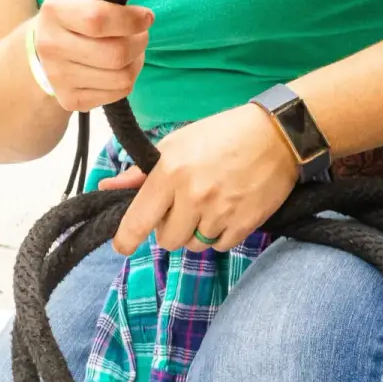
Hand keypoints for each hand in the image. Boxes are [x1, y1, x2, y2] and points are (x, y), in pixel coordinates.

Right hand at [31, 0, 152, 112]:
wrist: (41, 50)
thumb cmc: (71, 14)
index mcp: (55, 11)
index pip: (98, 19)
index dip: (131, 19)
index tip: (147, 17)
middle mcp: (52, 46)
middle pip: (115, 54)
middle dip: (140, 42)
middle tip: (141, 33)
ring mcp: (59, 77)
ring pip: (122, 77)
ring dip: (137, 61)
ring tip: (131, 49)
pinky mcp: (70, 100)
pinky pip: (117, 93)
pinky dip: (126, 79)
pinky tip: (118, 66)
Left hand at [101, 104, 299, 254]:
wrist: (275, 135)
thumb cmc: (221, 135)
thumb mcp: (176, 144)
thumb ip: (141, 172)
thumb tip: (107, 185)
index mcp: (170, 172)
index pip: (139, 219)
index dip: (126, 239)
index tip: (122, 246)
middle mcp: (193, 195)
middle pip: (167, 240)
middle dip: (170, 229)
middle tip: (180, 209)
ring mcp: (220, 212)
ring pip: (194, 245)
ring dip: (195, 233)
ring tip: (206, 206)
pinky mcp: (244, 224)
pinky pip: (220, 246)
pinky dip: (219, 235)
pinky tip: (225, 212)